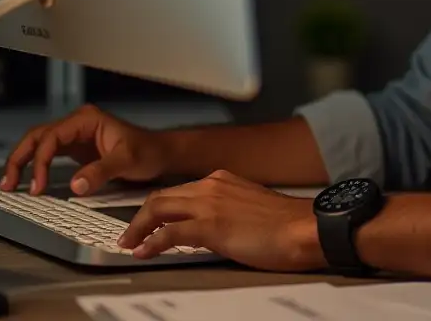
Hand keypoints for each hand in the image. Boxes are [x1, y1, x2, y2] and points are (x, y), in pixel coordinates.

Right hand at [1, 103, 172, 195]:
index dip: (40, 162)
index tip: (38, 186)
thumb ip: (102, 171)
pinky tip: (28, 182)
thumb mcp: (127, 161)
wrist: (160, 154)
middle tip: (8, 184)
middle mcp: (77, 124)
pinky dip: (35, 167)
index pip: (52, 137)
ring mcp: (75, 136)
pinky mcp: (75, 150)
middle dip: (20, 158)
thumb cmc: (147, 151)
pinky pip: (48, 155)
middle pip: (38, 137)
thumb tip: (76, 185)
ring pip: (39, 144)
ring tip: (9, 185)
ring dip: (23, 162)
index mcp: (87, 119)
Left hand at [117, 169, 322, 270]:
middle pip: (162, 196)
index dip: (158, 206)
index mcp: (222, 179)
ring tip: (128, 243)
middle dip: (140, 216)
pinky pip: (170, 231)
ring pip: (160, 207)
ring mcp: (210, 204)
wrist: (302, 227)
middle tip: (129, 234)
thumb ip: (228, 209)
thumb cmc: (284, 223)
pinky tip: (143, 252)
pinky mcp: (211, 226)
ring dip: (139, 227)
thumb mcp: (250, 207)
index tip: (147, 221)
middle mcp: (212, 185)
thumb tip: (214, 226)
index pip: (179, 190)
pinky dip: (151, 241)